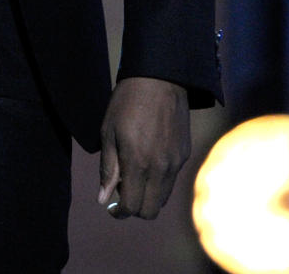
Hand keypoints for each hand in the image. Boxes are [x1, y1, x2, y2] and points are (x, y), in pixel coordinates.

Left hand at [97, 77, 190, 219]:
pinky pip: (172, 180)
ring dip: (148, 196)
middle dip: (134, 208)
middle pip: (150, 211)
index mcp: (138, 162)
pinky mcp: (184, 154)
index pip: (132, 206)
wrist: (159, 78)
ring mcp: (176, 162)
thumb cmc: (127, 101)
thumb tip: (104, 199)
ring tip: (135, 175)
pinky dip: (159, 181)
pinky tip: (149, 161)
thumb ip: (107, 168)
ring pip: (162, 198)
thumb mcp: (108, 131)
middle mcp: (161, 168)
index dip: (120, 211)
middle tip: (122, 191)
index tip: (112, 206)